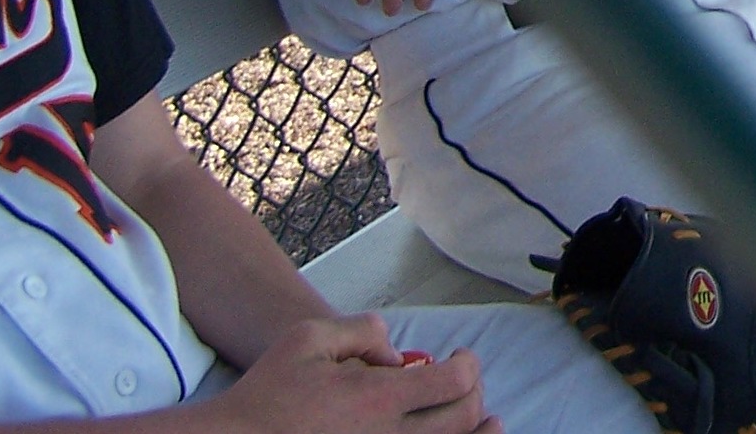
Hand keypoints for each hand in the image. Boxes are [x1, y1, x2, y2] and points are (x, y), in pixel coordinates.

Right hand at [213, 316, 493, 433]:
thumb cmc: (269, 393)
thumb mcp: (311, 337)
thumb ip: (364, 332)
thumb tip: (398, 357)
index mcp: (377, 400)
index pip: (455, 382)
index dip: (468, 364)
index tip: (458, 356)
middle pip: (463, 418)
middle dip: (474, 392)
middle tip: (464, 380)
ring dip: (475, 431)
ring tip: (485, 419)